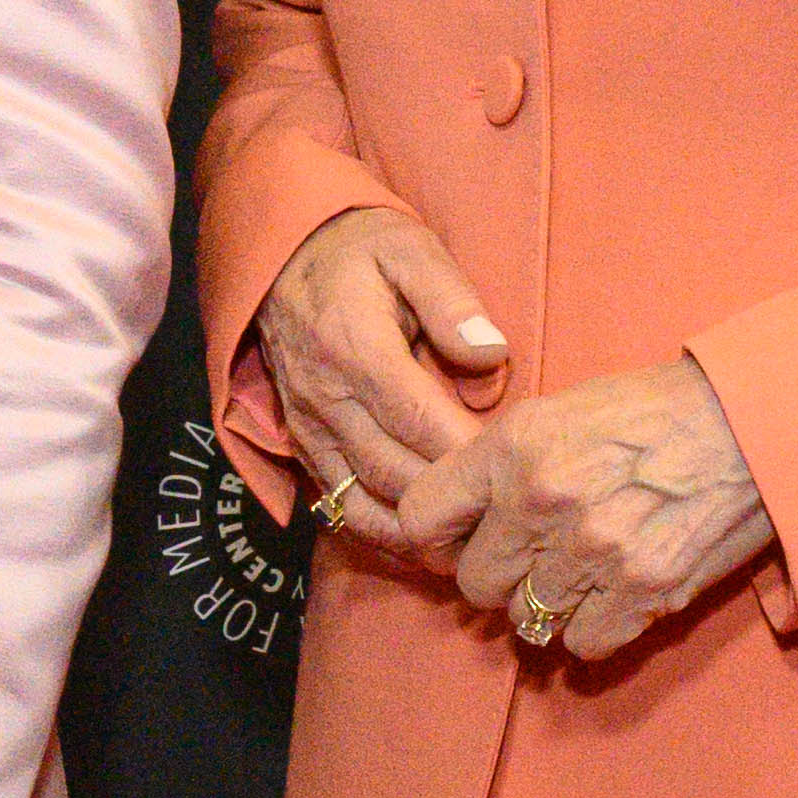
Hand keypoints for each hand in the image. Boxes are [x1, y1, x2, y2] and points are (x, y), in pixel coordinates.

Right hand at [251, 200, 511, 545]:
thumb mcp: (411, 250)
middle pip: (393, 471)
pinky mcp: (300, 443)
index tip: (515, 471)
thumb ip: (453, 303)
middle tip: (507, 520)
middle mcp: (325, 396)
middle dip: (449, 503)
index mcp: (356, 348)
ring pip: (361, 500)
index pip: (418, 420)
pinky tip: (420, 543)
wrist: (282, 255)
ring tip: (467, 547)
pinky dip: (378, 529)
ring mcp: (307, 426)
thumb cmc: (359, 250)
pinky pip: (336, 503)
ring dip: (414, 532)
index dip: (467, 454)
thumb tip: (491, 356)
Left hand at [439, 359, 772, 665]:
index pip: (423, 517)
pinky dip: (593, 628)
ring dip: (549, 603)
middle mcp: (543, 501)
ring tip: (582, 572)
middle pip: (475, 583)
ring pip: (527, 618)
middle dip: (500, 576)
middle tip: (533, 560)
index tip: (459, 543)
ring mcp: (592, 551)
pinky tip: (612, 596)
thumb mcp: (561, 410)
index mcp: (515, 447)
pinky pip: (582, 642)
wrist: (750, 418)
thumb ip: (502, 461)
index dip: (437, 539)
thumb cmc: (657, 411)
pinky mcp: (642, 590)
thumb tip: (459, 515)